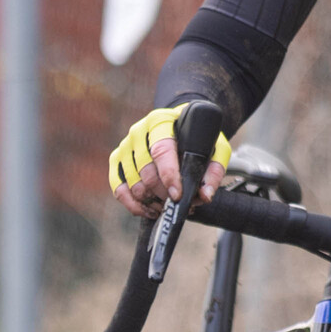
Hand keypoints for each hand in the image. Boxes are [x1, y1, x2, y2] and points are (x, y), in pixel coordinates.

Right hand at [109, 109, 230, 214]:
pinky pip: (119, 189)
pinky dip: (134, 205)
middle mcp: (138, 132)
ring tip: (168, 206)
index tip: (178, 195)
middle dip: (163, 194)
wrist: (176, 123)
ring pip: (134, 184)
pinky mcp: (116, 160)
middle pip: (146, 172)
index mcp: (161, 121)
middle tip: (179, 203)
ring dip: (151, 202)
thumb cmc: (194, 135)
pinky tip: (150, 209)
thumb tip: (205, 195)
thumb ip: (213, 170)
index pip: (161, 151)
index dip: (169, 176)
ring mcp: (125, 146)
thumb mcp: (213, 146)